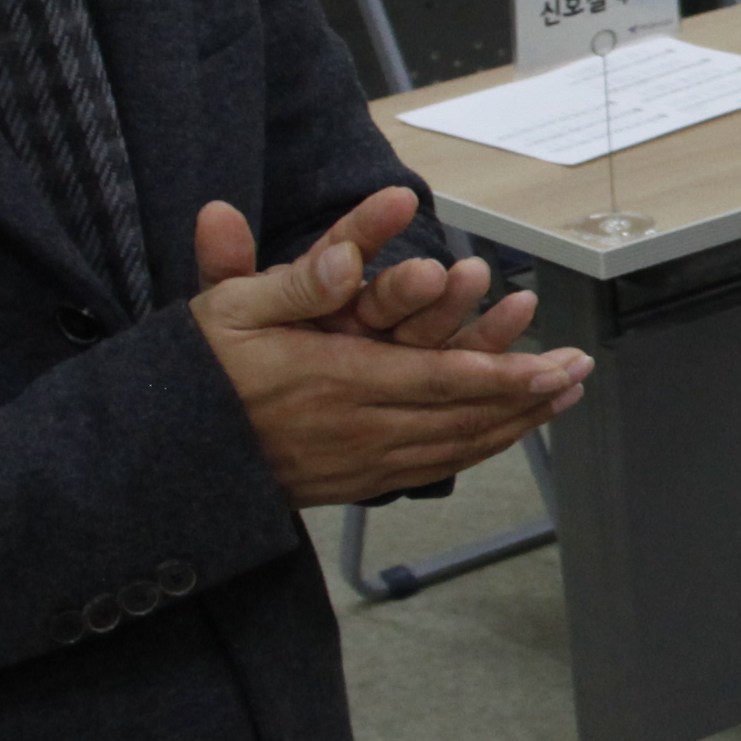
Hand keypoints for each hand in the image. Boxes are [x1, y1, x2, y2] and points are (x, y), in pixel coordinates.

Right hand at [191, 188, 588, 506]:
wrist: (161, 455)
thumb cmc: (195, 373)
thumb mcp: (230, 310)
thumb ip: (296, 279)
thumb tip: (344, 256)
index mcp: (334, 381)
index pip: (439, 382)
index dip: (504, 377)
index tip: (553, 364)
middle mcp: (355, 431)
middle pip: (463, 420)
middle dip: (528, 397)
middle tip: (579, 372)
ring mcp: (356, 465)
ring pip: (454, 449)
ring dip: (513, 425)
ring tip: (560, 398)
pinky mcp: (352, 485)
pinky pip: (430, 470)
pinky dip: (476, 450)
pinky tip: (503, 434)